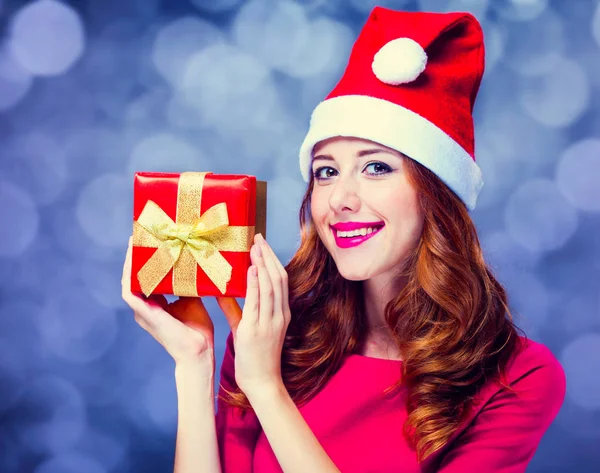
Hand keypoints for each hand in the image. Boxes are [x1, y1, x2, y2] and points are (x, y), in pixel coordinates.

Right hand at [121, 236, 241, 374]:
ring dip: (130, 262)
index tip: (150, 242)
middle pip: (135, 277)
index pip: (145, 278)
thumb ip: (188, 284)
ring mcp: (142, 311)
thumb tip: (195, 263)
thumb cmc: (197, 329)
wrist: (198, 351)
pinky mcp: (143, 313)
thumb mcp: (193, 299)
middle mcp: (144, 307)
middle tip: (140, 236)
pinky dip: (131, 275)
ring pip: (129, 281)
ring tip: (134, 242)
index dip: (145, 261)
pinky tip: (135, 260)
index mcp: (155, 304)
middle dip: (136, 257)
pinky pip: (130, 290)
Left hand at [229, 233, 290, 397]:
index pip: (280, 281)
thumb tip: (223, 292)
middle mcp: (278, 315)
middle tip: (258, 237)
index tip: (262, 245)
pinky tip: (252, 269)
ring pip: (271, 286)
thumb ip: (237, 309)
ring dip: (263, 264)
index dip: (272, 260)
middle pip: (278, 278)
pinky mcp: (257, 329)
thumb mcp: (246, 327)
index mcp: (280, 313)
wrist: (262, 382)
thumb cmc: (256, 357)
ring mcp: (270, 322)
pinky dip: (257, 283)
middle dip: (268, 256)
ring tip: (255, 246)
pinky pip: (259, 302)